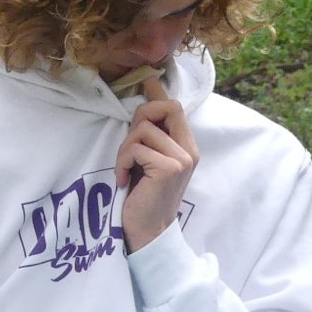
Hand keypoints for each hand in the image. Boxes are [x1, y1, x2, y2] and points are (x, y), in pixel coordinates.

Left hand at [114, 77, 198, 252]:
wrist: (146, 233)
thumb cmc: (142, 198)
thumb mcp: (146, 161)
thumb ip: (149, 136)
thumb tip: (141, 103)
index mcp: (186, 147)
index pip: (175, 107)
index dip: (159, 91)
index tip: (148, 77)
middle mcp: (189, 150)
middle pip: (167, 106)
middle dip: (140, 118)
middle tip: (129, 148)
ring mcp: (182, 158)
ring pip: (144, 128)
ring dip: (125, 148)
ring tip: (125, 170)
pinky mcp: (169, 168)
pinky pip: (136, 148)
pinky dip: (122, 162)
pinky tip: (123, 180)